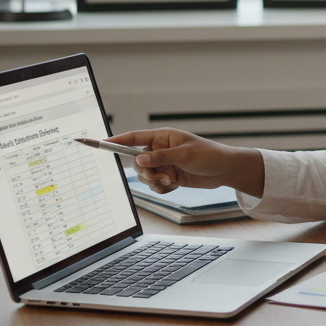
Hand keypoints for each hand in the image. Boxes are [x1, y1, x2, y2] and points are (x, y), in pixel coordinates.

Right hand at [105, 128, 262, 197]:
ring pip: (144, 176)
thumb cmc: (209, 155)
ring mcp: (163, 164)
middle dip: (145, 172)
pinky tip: (176, 185)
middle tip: (161, 176)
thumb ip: (161, 157)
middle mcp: (160, 150)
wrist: (224, 171)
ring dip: (155, 182)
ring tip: (171, 180)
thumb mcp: (185, 155)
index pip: (134, 138)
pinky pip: (154, 185)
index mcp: (162, 137)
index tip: (100, 143)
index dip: (116, 140)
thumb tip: (139, 159)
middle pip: (136, 162)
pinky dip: (162, 188)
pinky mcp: (168, 177)